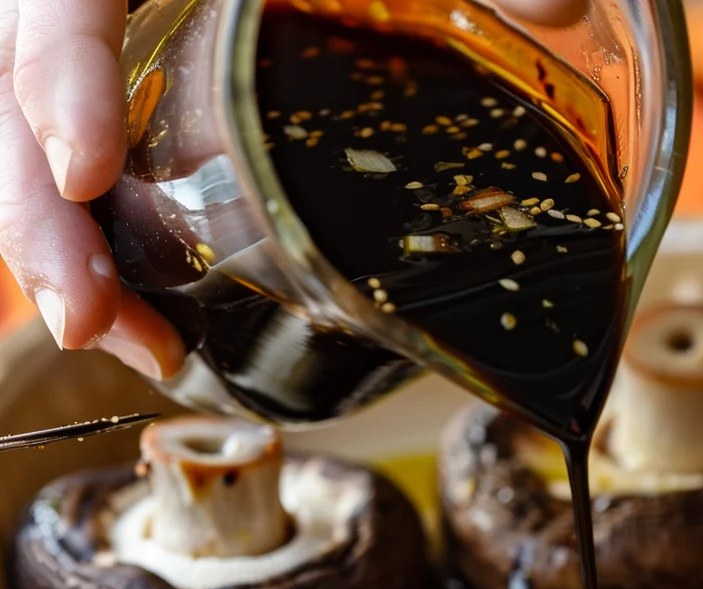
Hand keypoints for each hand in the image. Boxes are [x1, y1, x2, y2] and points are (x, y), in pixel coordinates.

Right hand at [0, 0, 586, 379]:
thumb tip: (554, 4)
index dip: (58, 72)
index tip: (88, 172)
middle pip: (22, 90)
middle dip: (44, 216)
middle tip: (90, 319)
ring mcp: (134, 38)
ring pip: (48, 140)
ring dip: (75, 252)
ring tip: (121, 345)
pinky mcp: (162, 87)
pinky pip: (104, 162)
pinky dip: (118, 243)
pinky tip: (154, 315)